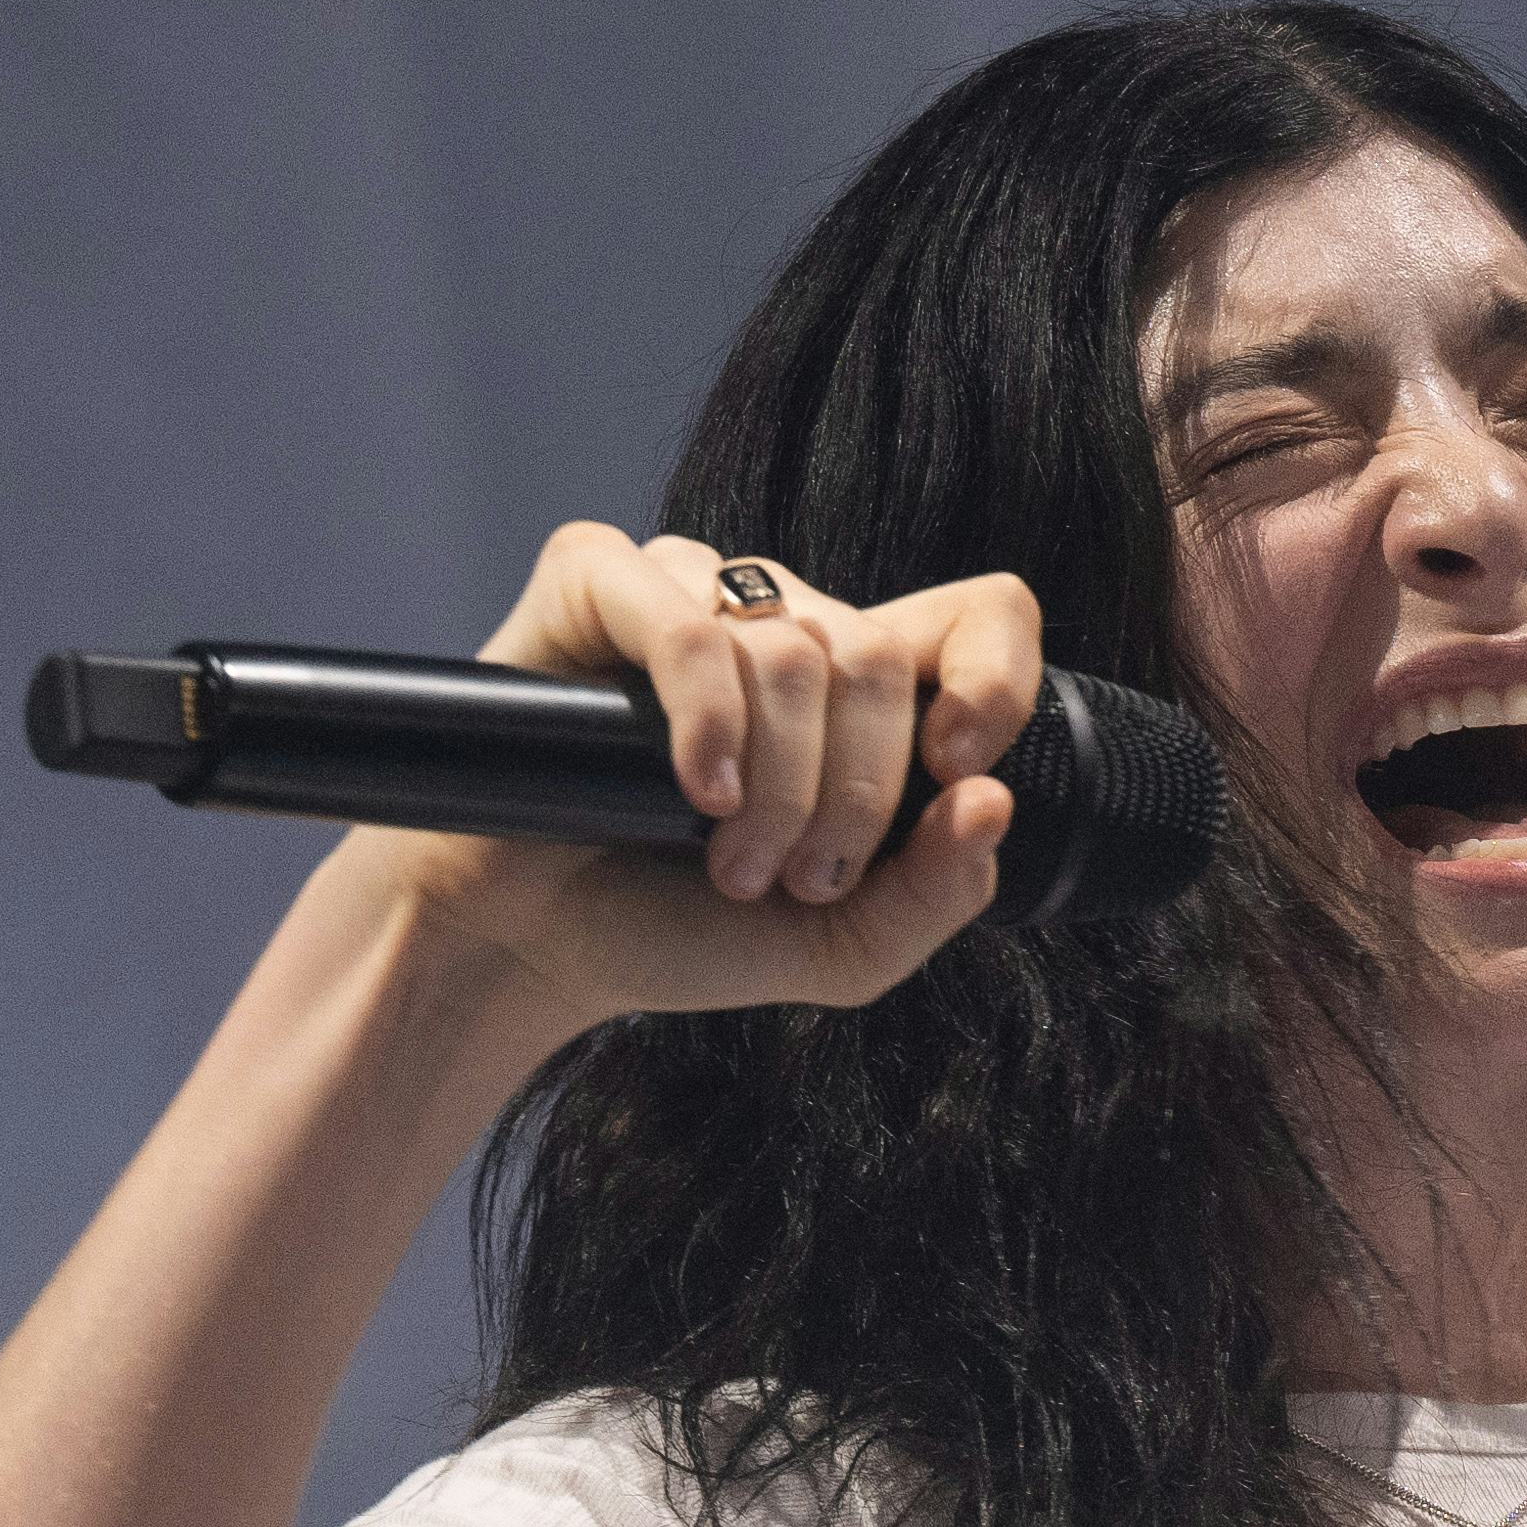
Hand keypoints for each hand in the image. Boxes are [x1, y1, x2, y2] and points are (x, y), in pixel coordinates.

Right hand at [378, 523, 1047, 1026]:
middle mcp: (778, 618)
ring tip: (730, 865)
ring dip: (777, 786)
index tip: (956, 773)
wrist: (531, 946)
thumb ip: (938, 891)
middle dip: (852, 794)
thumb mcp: (839, 944)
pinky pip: (687, 628)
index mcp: (854, 684)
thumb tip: (990, 801)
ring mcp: (686, 588)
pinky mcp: (594, 581)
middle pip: (878, 658)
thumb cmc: (678, 927)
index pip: (979, 614)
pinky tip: (694, 796)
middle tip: (793, 878)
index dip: (994, 679)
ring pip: (792, 651)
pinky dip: (707, 724)